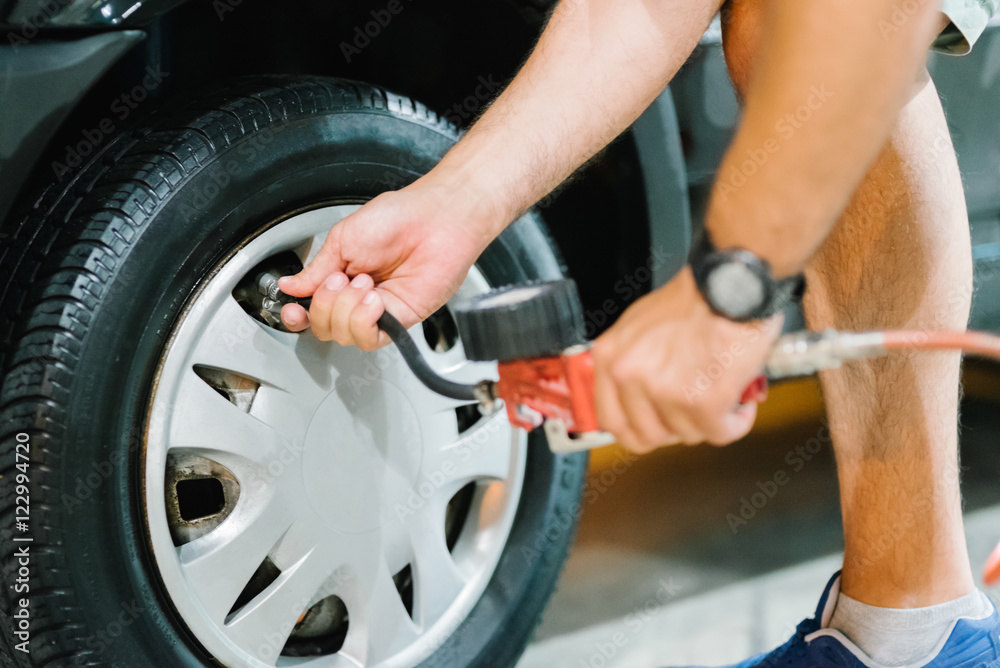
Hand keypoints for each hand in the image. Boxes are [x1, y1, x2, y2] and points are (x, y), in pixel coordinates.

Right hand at [278, 182, 499, 349]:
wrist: (435, 219)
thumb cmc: (399, 218)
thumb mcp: (342, 239)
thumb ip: (316, 269)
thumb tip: (291, 286)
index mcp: (342, 276)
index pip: (312, 309)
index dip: (297, 315)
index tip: (293, 308)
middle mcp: (358, 297)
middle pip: (323, 327)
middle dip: (324, 305)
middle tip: (340, 279)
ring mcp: (380, 311)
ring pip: (344, 335)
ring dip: (346, 309)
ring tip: (363, 282)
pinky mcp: (400, 320)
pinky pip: (371, 338)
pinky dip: (364, 320)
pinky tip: (373, 299)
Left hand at [591, 267, 781, 452]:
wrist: (730, 282)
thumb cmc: (694, 297)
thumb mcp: (638, 326)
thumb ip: (630, 362)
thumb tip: (632, 396)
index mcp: (611, 357)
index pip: (611, 420)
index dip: (637, 430)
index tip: (654, 428)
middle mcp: (631, 375)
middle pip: (648, 436)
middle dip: (675, 429)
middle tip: (693, 413)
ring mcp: (664, 391)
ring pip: (688, 435)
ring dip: (709, 421)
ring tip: (722, 393)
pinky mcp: (703, 401)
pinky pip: (721, 432)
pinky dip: (736, 422)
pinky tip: (739, 402)